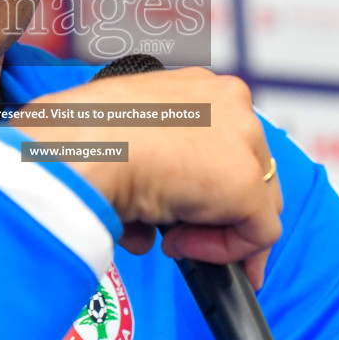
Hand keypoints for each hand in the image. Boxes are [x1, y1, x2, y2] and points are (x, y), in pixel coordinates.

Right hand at [14, 68, 281, 287]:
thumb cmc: (83, 135)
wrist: (81, 146)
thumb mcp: (125, 136)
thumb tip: (151, 218)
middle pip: (250, 171)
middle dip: (220, 211)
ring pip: (257, 203)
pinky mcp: (247, 182)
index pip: (227, 143)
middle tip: (181, 236)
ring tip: (170, 240)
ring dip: (215, 232)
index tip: (188, 213)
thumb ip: (153, 165)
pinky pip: (257, 234)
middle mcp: (230, 103)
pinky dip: (224, 252)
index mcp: (200, 86)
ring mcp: (243, 140)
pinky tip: (176, 244)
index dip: (210, 185)